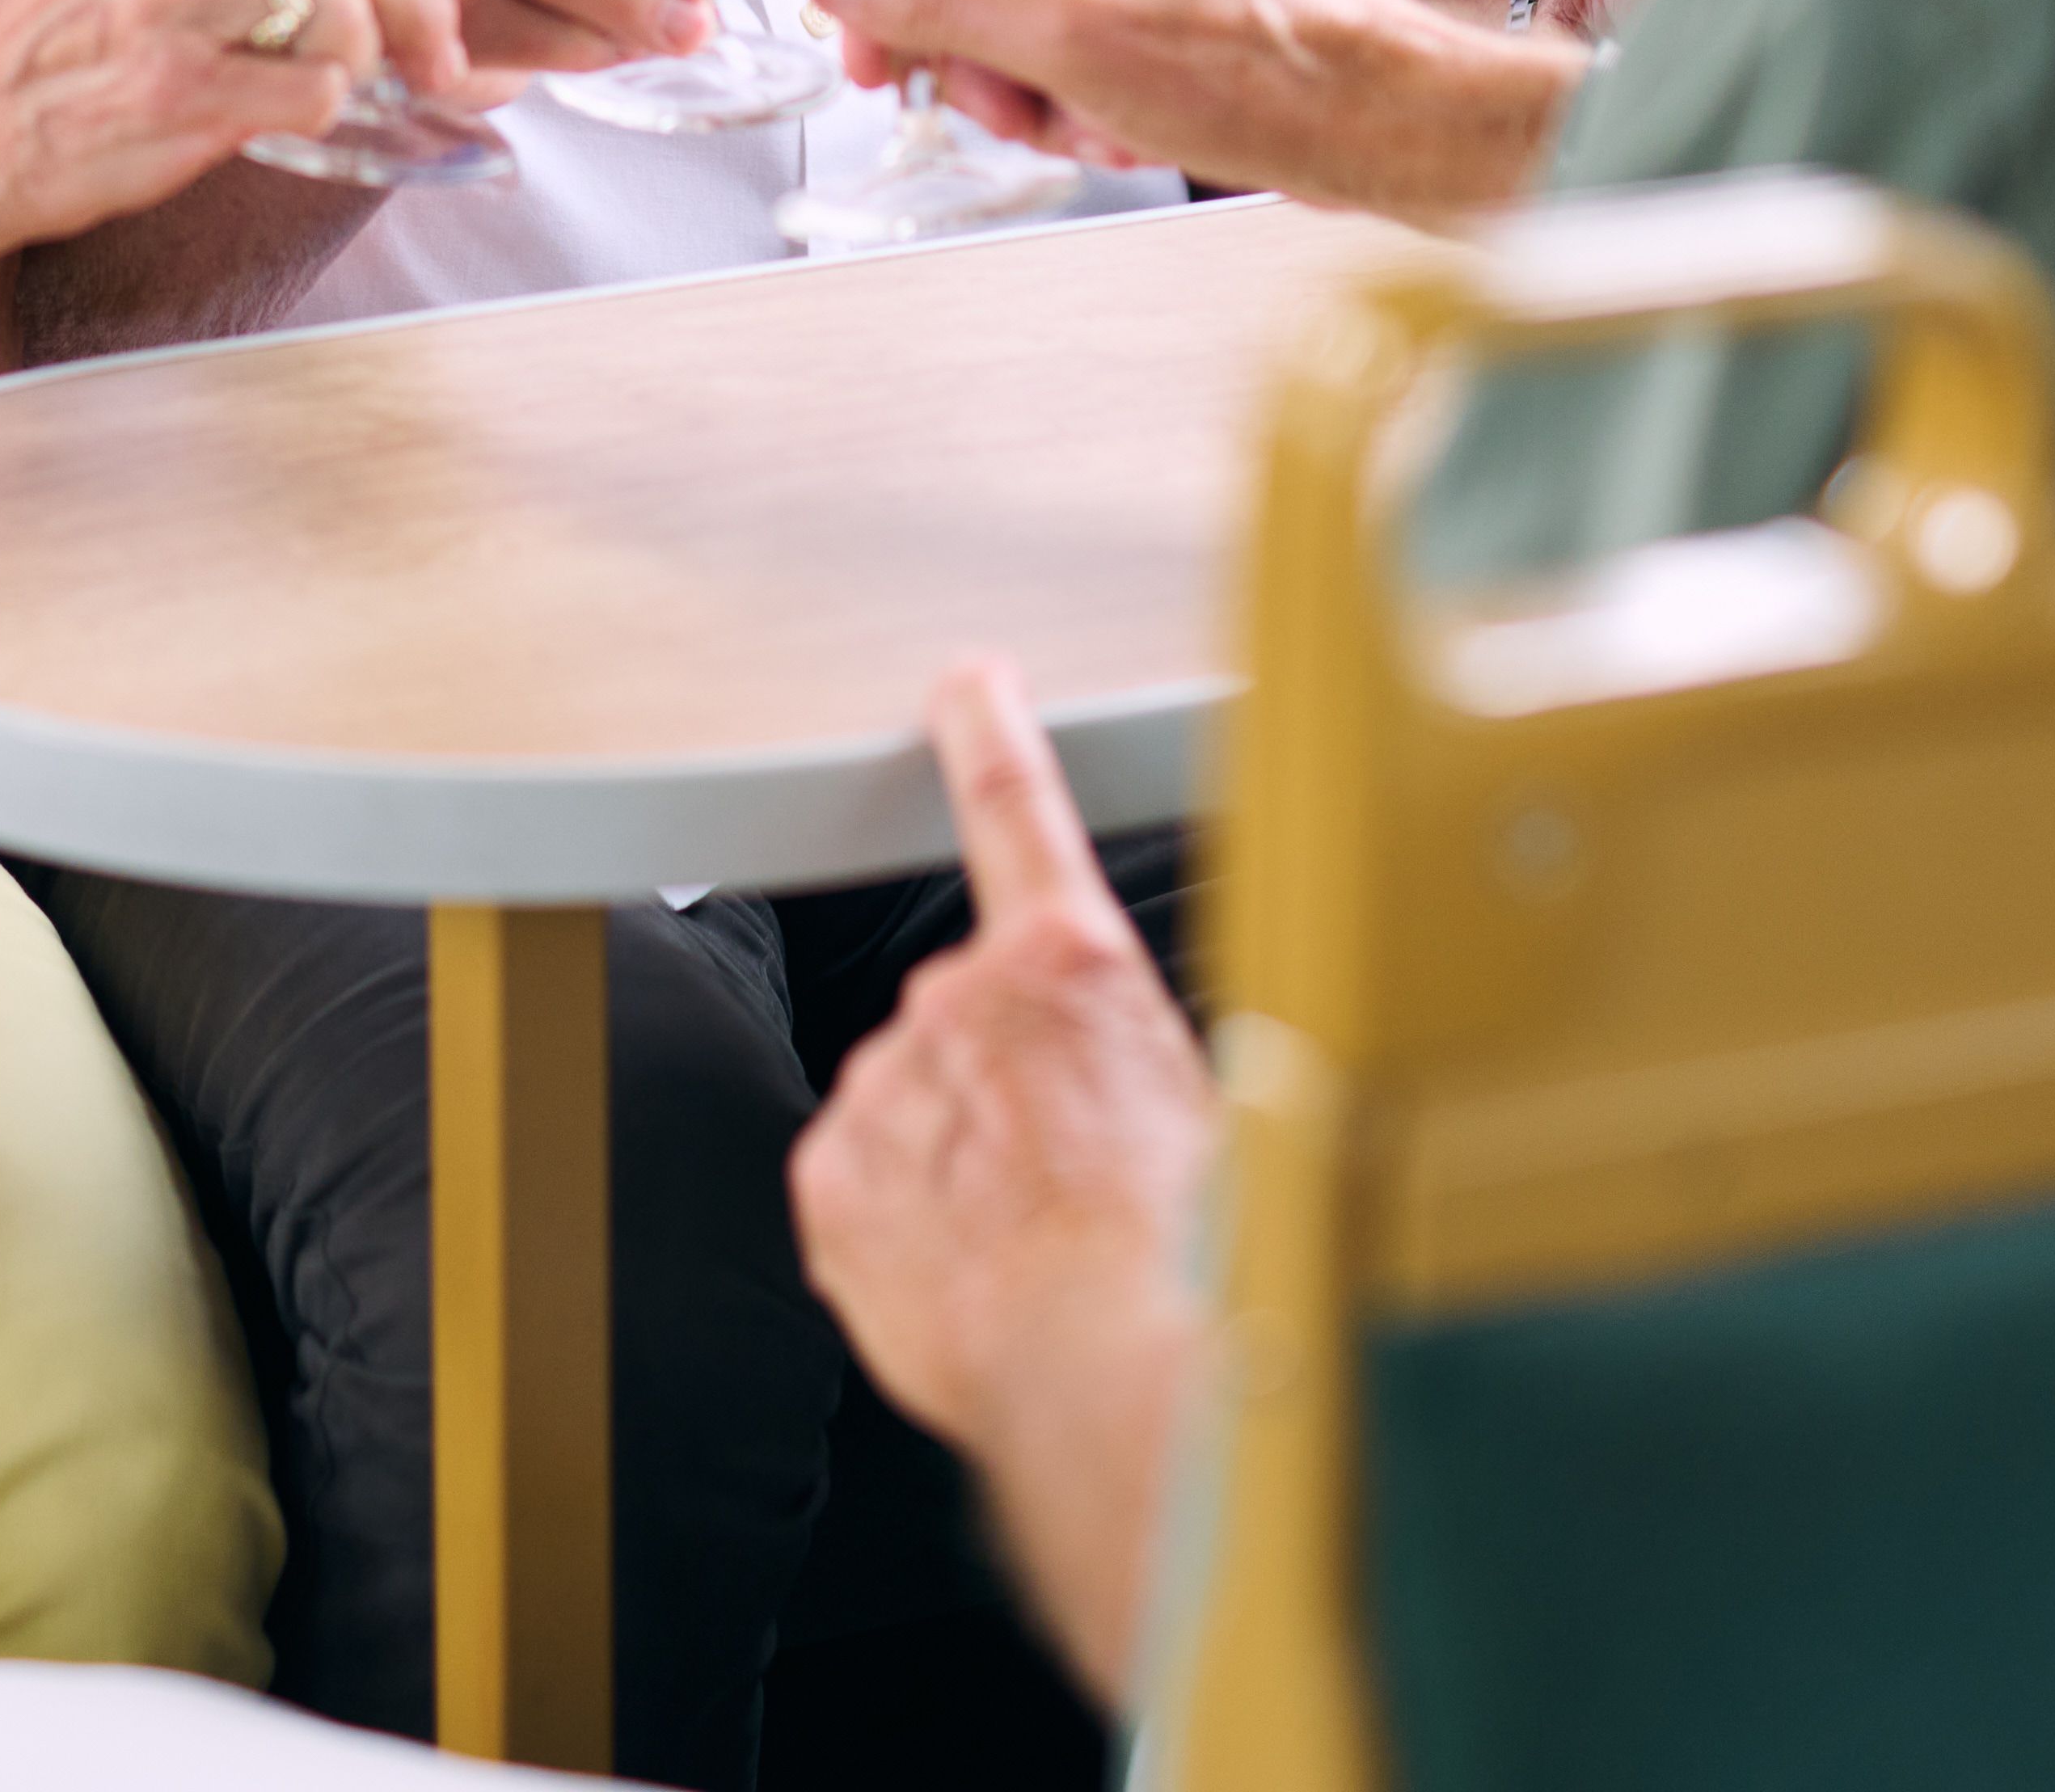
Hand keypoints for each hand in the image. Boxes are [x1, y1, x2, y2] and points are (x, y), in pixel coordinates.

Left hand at [791, 661, 1218, 1699]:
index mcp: (1068, 966)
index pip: (1015, 808)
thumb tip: (1147, 1090)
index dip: (985, 731)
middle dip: (1009, 1087)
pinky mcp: (834, 1181)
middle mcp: (962, 1002)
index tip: (964, 684)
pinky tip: (977, 1278)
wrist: (1116, 1371)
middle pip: (971, 1019)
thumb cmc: (1193, 1256)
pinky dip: (913, 1227)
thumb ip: (1143, 1057)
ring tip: (1038, 1248)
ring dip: (963, 1164)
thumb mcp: (1220, 1110)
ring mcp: (887, 1089)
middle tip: (1075, 1180)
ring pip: (918, 1109)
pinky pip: (871, 1187)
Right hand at [803, 0, 1576, 225]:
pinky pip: (1092, 21)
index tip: (884, 67)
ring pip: (1032, 0)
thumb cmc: (1266, 79)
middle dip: (984, 51)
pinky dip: (1093, 85)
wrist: (1400, 124)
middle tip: (1022, 111)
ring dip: (1041, 82)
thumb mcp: (1069, 43)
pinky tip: (1135, 123)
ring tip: (1099, 124)